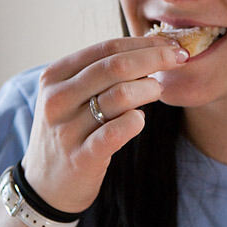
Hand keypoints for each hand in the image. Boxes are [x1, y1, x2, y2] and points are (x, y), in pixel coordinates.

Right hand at [20, 37, 188, 213]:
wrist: (46, 183)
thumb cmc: (72, 130)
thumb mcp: (75, 95)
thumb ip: (105, 72)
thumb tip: (155, 49)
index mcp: (56, 76)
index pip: (107, 48)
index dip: (144, 43)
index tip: (171, 45)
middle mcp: (58, 99)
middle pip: (116, 66)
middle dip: (155, 58)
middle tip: (179, 59)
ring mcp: (67, 129)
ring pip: (120, 95)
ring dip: (149, 89)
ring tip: (156, 92)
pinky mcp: (81, 157)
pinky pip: (117, 131)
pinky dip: (136, 121)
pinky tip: (139, 120)